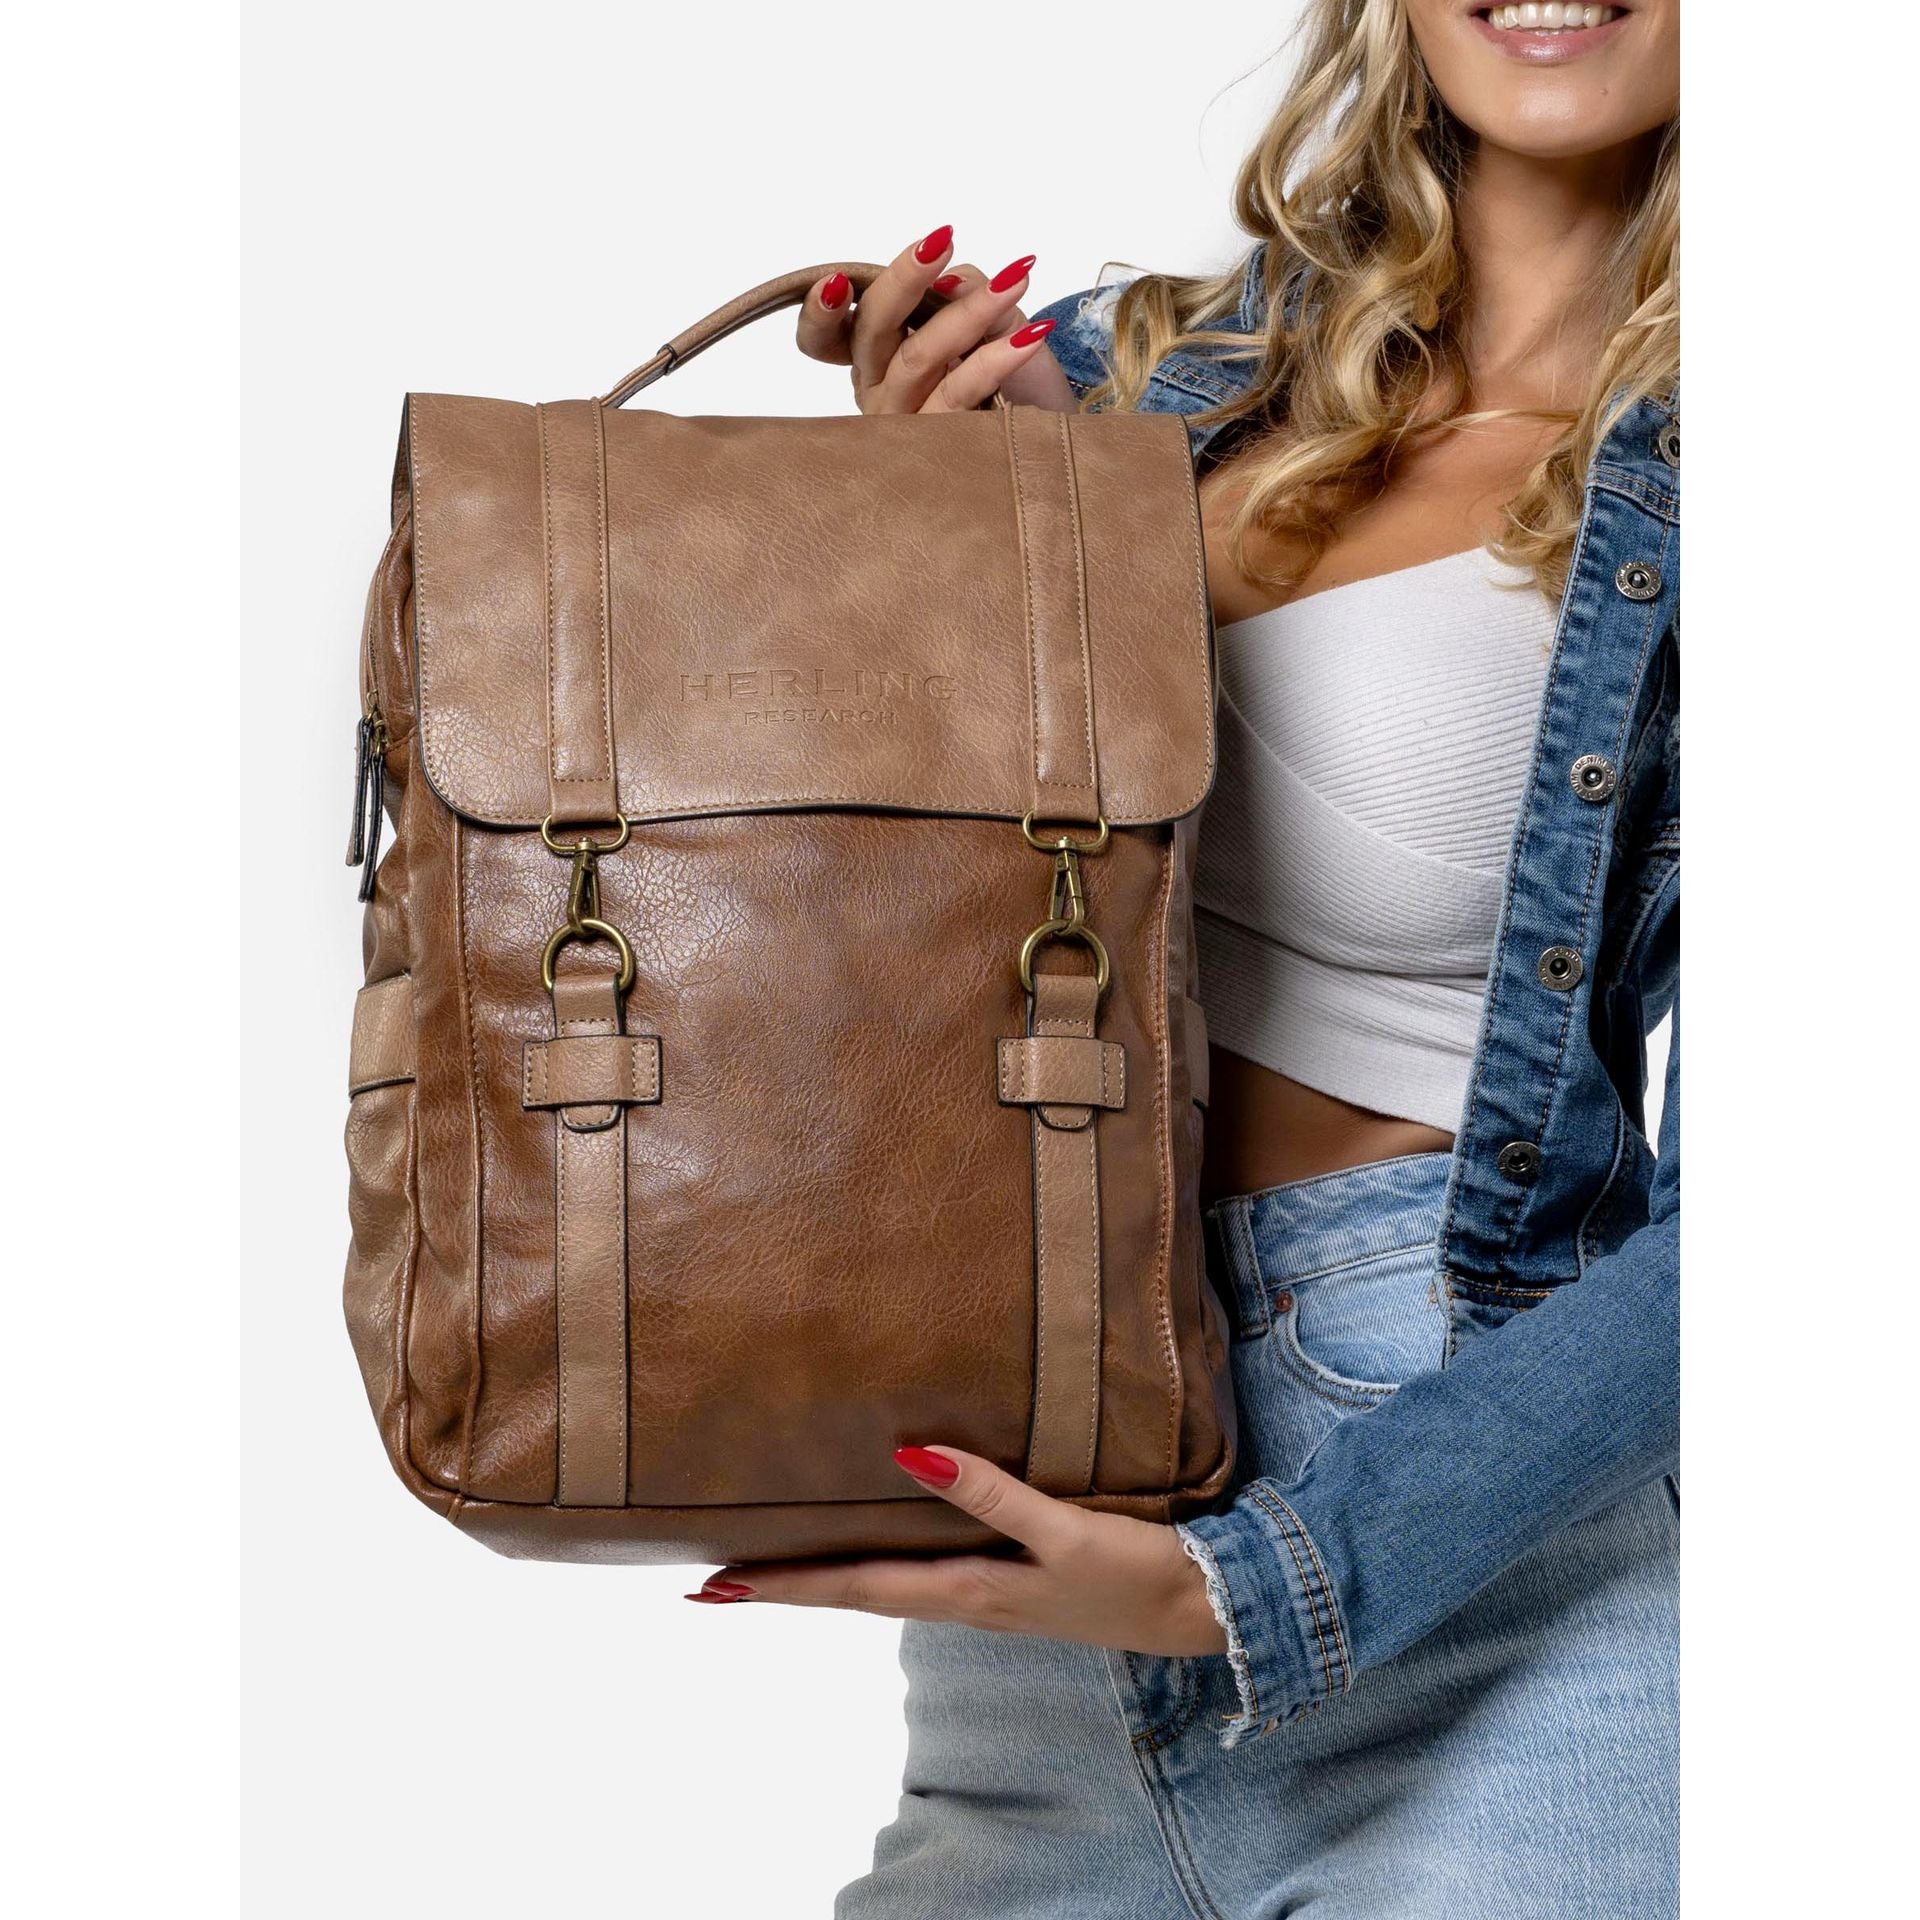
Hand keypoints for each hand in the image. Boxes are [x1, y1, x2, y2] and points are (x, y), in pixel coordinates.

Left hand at [686, 1445, 1227, 1656]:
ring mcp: (986, 1593)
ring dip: (823, 1578)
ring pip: (882, 1583)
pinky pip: (920, 1572)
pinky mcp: (1011, 1581)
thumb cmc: (1137, 1574)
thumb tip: (907, 1456)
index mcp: (967, 1590)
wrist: (1205, 1611)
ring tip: (773, 1562)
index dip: (783, 1584)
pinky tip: (876, 1544)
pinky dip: (874, 1565)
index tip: (714, 1584)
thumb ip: (991, 1494)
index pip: (853, 1586)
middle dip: (783, 1587)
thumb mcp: (1066, 1534)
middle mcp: (963, 1597)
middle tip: (711, 1583)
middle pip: (853, 1591)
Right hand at [796, 223, 1076, 415]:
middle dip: (904, 281)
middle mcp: (878, 389)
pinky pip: (960, 393)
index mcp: (873, 356)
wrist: (1045, 423)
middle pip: (871, 331)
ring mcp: (904, 421)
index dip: (818, 313)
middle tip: (943, 241)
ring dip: (970, 311)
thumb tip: (950, 280)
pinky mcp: (940, 445)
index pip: (823, 337)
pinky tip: (1029, 335)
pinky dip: (997, 358)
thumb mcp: (982, 317)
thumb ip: (961, 290)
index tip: (836, 281)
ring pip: (919, 357)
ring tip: (1015, 281)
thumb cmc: (1003, 369)